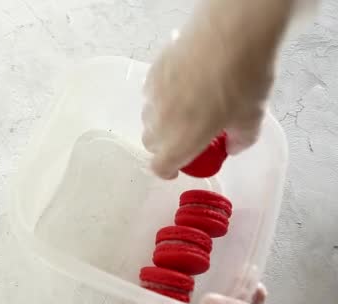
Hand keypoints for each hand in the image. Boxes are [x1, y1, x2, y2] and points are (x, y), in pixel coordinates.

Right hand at [142, 0, 294, 178]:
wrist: (231, 34)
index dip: (166, 170)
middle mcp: (162, 121)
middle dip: (166, 144)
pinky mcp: (153, 73)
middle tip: (187, 135)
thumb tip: (233, 145)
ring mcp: (154, 96)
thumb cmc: (242, 78)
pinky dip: (163, 95)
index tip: (175, 167)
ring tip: (188, 105)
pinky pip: (151, 93)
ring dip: (164, 119)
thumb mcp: (252, 116)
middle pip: (151, 142)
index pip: (159, 165)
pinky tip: (183, 83)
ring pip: (150, 116)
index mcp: (184, 140)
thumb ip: (240, 140)